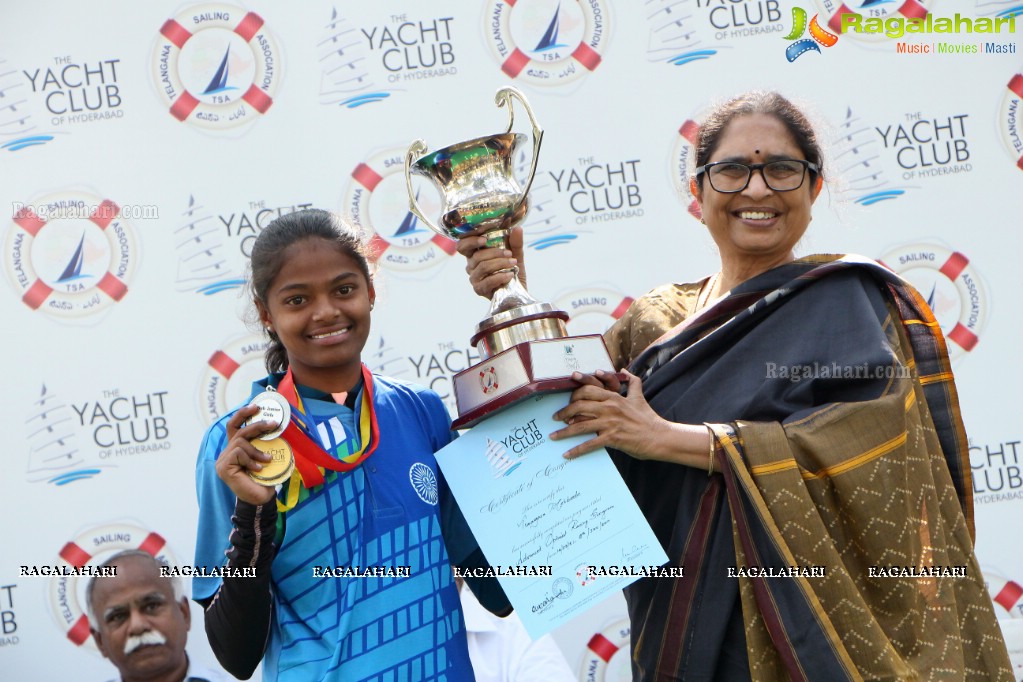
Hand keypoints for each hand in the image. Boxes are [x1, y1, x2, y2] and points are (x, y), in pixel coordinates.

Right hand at [215, 405, 278, 505]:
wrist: (260, 500)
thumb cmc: (264, 479)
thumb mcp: (265, 457)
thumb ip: (264, 444)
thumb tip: (275, 427)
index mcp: (235, 448)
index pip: (234, 426)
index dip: (243, 414)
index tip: (256, 406)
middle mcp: (226, 452)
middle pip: (239, 430)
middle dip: (257, 425)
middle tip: (273, 424)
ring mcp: (223, 460)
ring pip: (241, 442)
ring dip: (257, 450)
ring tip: (267, 460)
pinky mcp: (223, 467)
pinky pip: (239, 453)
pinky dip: (252, 460)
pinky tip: (258, 469)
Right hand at [455, 226, 526, 298]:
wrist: (518, 292)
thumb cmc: (512, 271)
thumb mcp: (516, 255)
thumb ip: (515, 243)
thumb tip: (518, 228)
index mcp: (475, 254)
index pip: (462, 246)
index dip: (470, 241)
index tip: (484, 238)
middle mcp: (471, 266)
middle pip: (476, 256)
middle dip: (494, 252)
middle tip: (508, 252)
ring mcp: (474, 278)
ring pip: (483, 267)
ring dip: (500, 263)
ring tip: (513, 263)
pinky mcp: (479, 289)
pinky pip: (488, 281)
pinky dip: (501, 276)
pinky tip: (510, 274)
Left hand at [551, 370, 674, 459]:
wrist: (658, 436)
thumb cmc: (648, 417)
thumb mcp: (639, 395)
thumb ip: (632, 381)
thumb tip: (624, 370)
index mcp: (613, 397)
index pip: (588, 390)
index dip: (574, 393)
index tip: (565, 398)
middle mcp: (609, 408)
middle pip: (579, 405)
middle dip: (563, 412)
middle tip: (556, 418)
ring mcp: (610, 423)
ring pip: (580, 425)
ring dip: (564, 432)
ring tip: (553, 436)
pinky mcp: (612, 438)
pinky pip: (589, 444)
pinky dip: (576, 450)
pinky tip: (567, 454)